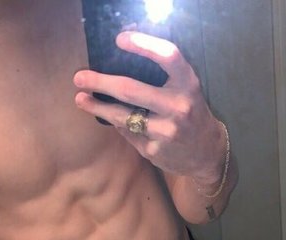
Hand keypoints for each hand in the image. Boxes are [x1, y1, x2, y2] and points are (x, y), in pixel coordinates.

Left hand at [73, 31, 225, 181]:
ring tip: (80, 99)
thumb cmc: (190, 111)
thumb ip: (163, 74)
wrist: (206, 153)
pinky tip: (109, 117)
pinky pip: (127, 133)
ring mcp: (165, 131)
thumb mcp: (186, 88)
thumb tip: (122, 57)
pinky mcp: (154, 151)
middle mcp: (178, 107)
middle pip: (131, 90)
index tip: (119, 39)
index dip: (143, 44)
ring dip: (97, 107)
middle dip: (101, 82)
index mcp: (188, 84)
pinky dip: (117, 124)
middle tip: (79, 77)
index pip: (167, 57)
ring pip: (122, 117)